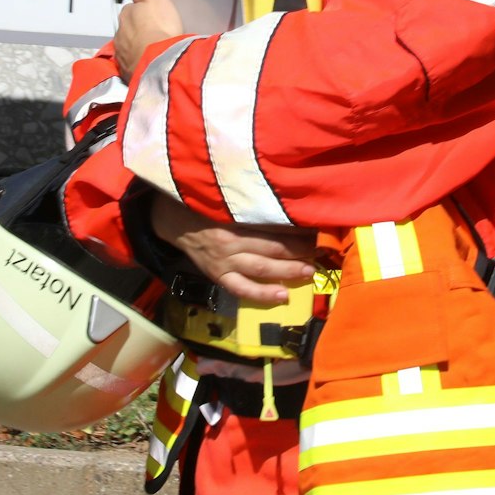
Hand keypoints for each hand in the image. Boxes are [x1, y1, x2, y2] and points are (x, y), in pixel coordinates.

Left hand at [114, 0, 182, 78]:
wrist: (160, 60)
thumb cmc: (160, 28)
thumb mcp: (158, 0)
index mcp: (126, 14)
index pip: (130, 9)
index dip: (141, 12)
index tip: (151, 16)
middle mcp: (120, 33)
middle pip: (127, 29)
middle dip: (136, 31)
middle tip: (152, 34)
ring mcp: (121, 54)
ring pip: (127, 47)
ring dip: (136, 48)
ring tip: (151, 51)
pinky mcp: (126, 71)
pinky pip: (131, 65)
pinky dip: (137, 63)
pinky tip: (148, 64)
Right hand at [150, 195, 317, 304]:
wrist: (173, 221)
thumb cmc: (205, 206)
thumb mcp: (227, 198)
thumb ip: (253, 204)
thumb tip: (288, 207)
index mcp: (234, 217)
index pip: (273, 224)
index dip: (297, 228)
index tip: (317, 228)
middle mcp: (231, 240)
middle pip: (272, 246)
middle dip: (300, 250)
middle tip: (320, 250)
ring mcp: (224, 261)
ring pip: (262, 268)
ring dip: (288, 270)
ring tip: (309, 271)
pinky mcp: (218, 276)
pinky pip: (242, 289)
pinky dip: (263, 294)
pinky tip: (283, 296)